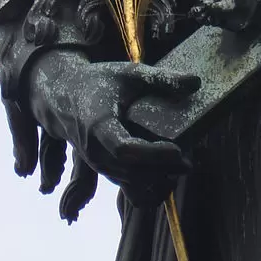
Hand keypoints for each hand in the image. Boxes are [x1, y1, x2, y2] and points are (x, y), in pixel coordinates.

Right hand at [27, 50, 198, 205]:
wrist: (64, 95)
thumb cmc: (99, 81)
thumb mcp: (129, 73)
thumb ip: (162, 78)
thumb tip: (196, 82)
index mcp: (99, 125)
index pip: (124, 149)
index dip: (152, 154)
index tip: (177, 150)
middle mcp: (95, 150)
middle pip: (131, 173)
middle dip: (162, 171)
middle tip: (189, 162)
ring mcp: (98, 163)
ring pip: (130, 184)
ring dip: (157, 180)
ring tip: (183, 167)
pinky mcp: (103, 169)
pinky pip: (126, 187)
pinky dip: (148, 186)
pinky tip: (168, 176)